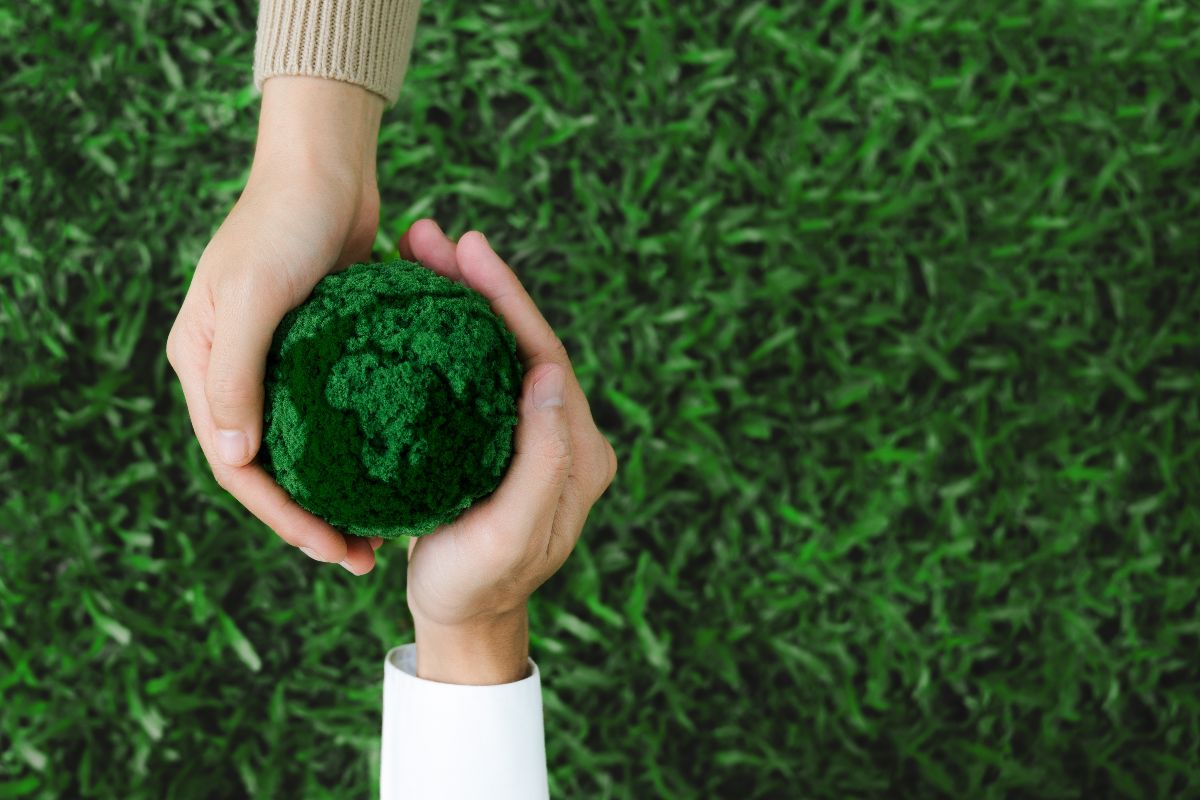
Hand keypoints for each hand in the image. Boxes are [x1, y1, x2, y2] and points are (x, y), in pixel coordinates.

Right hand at [166, 77, 384, 574]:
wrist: (323, 166)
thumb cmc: (283, 222)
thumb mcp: (254, 294)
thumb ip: (238, 373)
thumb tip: (236, 458)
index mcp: (205, 366)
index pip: (237, 465)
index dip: (280, 517)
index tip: (331, 550)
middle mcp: (237, 372)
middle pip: (271, 468)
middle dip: (310, 520)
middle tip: (361, 558)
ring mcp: (281, 363)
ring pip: (308, 448)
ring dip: (338, 492)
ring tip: (383, 531)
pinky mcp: (324, 351)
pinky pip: (340, 413)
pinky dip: (361, 446)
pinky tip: (398, 473)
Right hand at [397, 221, 617, 683]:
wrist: (462, 618)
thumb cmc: (479, 584)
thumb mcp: (510, 534)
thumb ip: (542, 462)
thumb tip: (550, 376)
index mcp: (580, 450)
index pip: (547, 356)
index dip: (510, 300)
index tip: (471, 249)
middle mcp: (563, 433)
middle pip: (522, 342)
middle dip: (481, 285)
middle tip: (432, 235)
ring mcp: (531, 433)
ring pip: (497, 351)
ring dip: (461, 300)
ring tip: (416, 253)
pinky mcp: (499, 438)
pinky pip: (476, 373)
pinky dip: (448, 334)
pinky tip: (414, 304)